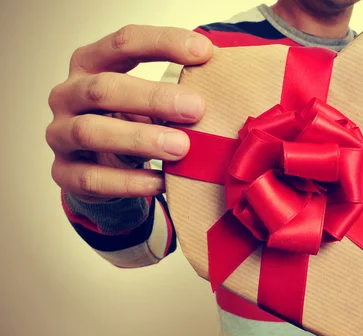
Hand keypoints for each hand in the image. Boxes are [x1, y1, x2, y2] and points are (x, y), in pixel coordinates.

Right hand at [46, 25, 212, 201]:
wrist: (99, 167)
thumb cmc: (128, 122)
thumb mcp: (147, 102)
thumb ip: (173, 94)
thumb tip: (221, 95)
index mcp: (90, 64)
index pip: (123, 43)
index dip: (164, 44)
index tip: (205, 52)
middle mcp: (68, 95)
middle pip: (105, 88)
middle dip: (153, 98)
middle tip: (195, 108)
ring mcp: (60, 134)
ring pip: (91, 131)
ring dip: (140, 139)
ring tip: (181, 147)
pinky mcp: (64, 173)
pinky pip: (93, 178)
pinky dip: (129, 182)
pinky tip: (160, 182)